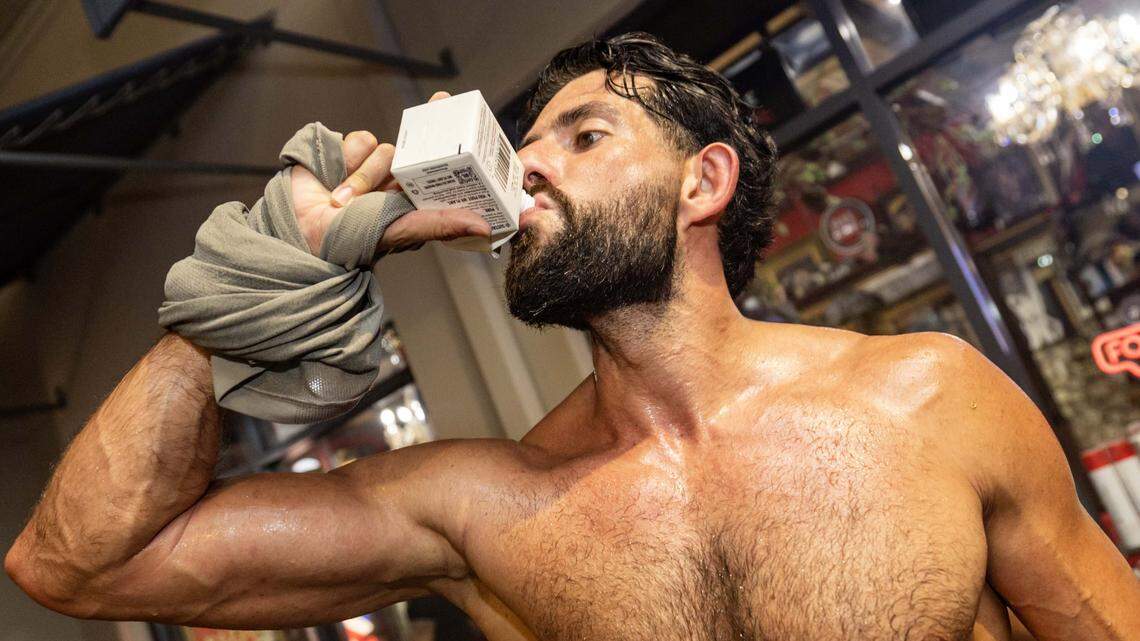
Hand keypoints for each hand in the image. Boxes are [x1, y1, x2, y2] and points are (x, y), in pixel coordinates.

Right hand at [290, 91, 490, 255]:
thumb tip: (484, 227)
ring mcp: (373, 168)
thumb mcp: (401, 231)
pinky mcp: (348, 154)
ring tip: (344, 201)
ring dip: (365, 175)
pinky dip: (347, 159)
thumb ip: (440, 224)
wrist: (297, 231)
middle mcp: (398, 183)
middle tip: (441, 101)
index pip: (444, 168)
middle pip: (420, 145)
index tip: (472, 116)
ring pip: (386, 148)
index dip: (457, 144)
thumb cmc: (350, 242)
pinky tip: (334, 180)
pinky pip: (360, 141)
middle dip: (430, 124)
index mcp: (417, 202)